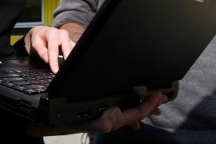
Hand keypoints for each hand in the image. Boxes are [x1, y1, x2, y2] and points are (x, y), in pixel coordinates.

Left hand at [25, 26, 75, 72]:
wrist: (42, 32)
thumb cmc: (39, 38)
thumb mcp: (36, 44)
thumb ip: (42, 52)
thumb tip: (48, 61)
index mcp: (52, 33)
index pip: (53, 48)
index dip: (54, 60)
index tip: (55, 70)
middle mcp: (62, 34)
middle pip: (67, 48)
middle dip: (67, 60)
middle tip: (64, 70)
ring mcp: (68, 38)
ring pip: (73, 49)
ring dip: (70, 59)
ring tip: (67, 68)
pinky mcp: (72, 43)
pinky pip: (74, 51)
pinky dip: (72, 58)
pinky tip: (69, 64)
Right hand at [27, 91, 166, 135]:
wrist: (52, 120)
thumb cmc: (66, 119)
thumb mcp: (83, 120)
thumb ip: (102, 121)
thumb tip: (117, 112)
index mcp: (110, 121)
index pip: (135, 114)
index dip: (148, 105)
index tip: (158, 94)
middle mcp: (111, 119)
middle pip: (136, 113)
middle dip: (150, 105)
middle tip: (162, 95)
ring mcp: (107, 115)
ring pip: (129, 111)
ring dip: (142, 105)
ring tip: (153, 99)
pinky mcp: (102, 111)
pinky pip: (120, 110)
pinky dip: (129, 106)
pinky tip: (130, 104)